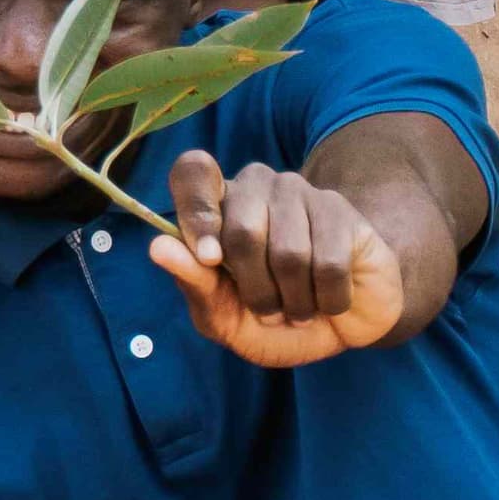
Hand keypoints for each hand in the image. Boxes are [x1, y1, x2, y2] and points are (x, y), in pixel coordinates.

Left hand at [147, 149, 406, 367]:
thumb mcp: (224, 318)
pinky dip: (326, 301)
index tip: (210, 259)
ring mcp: (299, 192)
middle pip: (242, 232)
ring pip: (289, 254)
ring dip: (294, 302)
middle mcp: (254, 186)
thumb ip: (193, 283)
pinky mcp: (339, 211)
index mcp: (215, 204)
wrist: (340, 326)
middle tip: (268, 311)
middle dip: (255, 291)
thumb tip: (158, 247)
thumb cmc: (273, 320)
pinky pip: (328, 265)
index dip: (198, 214)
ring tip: (298, 308)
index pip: (192, 173)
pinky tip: (328, 300)